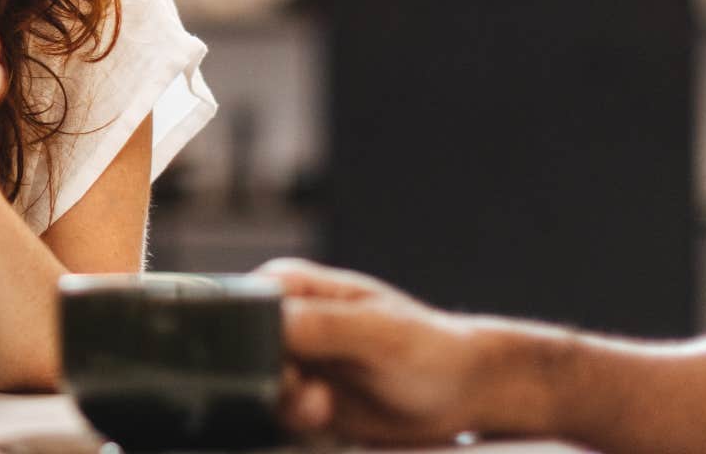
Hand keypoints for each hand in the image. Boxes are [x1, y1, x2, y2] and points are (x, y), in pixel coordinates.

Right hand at [261, 257, 505, 445]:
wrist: (462, 392)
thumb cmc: (431, 348)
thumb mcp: (377, 333)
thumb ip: (323, 325)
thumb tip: (270, 323)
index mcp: (294, 285)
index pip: (243, 303)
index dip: (248, 335)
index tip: (282, 360)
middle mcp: (288, 319)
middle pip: (242, 350)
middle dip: (270, 377)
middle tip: (307, 388)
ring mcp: (294, 359)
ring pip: (255, 385)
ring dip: (286, 403)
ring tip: (323, 406)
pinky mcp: (302, 395)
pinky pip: (275, 412)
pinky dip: (296, 421)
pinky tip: (326, 416)